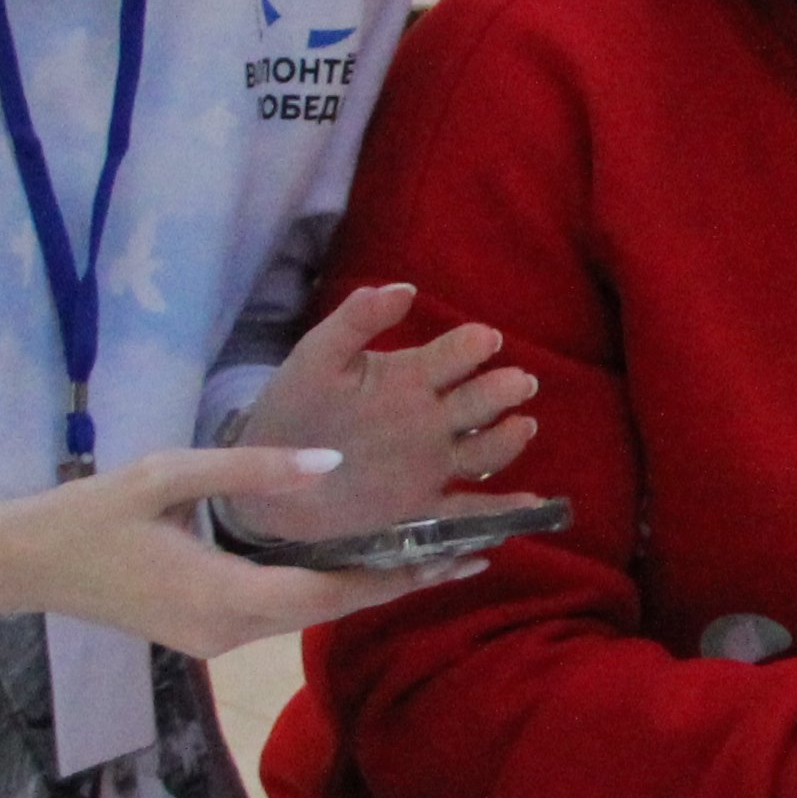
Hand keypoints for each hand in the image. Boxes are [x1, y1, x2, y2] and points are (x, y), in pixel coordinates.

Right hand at [0, 445, 455, 656]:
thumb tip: (332, 464)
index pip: (330, 593)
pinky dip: (328, 588)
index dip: (398, 576)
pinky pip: (283, 612)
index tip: (458, 555)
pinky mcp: (208, 633)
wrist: (27, 563)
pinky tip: (365, 560)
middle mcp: (228, 631)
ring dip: (368, 584)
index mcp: (223, 596)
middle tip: (473, 550)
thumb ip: (253, 468)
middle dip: (400, 581)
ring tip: (435, 550)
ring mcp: (216, 639)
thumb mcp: (171, 473)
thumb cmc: (94, 512)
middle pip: (330, 609)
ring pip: (309, 613)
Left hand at [220, 282, 540, 545]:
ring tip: (521, 427)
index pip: (454, 355)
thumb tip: (405, 288)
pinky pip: (468, 508)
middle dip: (502, 390)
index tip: (485, 341)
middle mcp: (431, 418)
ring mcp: (430, 463)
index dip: (471, 346)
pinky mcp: (421, 505)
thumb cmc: (293, 407)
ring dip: (507, 439)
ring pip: (484, 450)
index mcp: (410, 377)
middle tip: (517, 383)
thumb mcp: (317, 357)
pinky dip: (501, 510)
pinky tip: (529, 506)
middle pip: (479, 400)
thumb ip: (356, 320)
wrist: (267, 474)